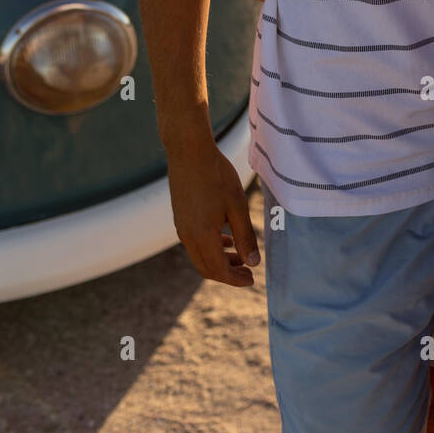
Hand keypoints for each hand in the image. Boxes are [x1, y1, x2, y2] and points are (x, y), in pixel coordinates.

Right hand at [167, 137, 259, 287]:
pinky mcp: (180, 218)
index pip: (219, 270)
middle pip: (207, 268)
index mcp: (202, 236)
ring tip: (241, 254)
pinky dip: (211, 248)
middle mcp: (187, 236)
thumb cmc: (216, 176)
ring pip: (200, 256)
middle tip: (248, 271)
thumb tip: (253, 262)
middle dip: (228, 273)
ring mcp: (181, 228)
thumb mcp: (237, 206)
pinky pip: (195, 243)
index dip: (236, 279)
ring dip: (220, 260)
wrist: (189, 152)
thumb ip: (245, 236)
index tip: (252, 280)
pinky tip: (226, 238)